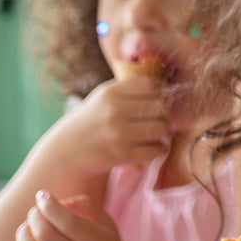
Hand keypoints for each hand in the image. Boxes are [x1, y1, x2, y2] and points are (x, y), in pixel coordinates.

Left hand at [11, 191, 131, 240]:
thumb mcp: (105, 221)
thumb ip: (84, 204)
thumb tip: (55, 202)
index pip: (67, 221)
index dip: (49, 205)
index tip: (42, 196)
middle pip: (45, 235)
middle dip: (34, 216)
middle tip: (36, 211)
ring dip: (24, 233)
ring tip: (29, 227)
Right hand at [47, 75, 170, 175]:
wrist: (72, 148)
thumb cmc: (98, 116)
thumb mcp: (107, 94)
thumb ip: (133, 86)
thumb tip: (168, 85)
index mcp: (112, 93)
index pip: (152, 85)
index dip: (161, 92)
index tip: (158, 99)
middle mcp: (114, 112)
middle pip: (161, 107)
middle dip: (164, 113)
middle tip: (158, 118)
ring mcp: (118, 134)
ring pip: (162, 129)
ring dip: (164, 131)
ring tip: (156, 131)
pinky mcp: (122, 155)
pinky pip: (157, 149)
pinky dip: (159, 148)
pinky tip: (150, 145)